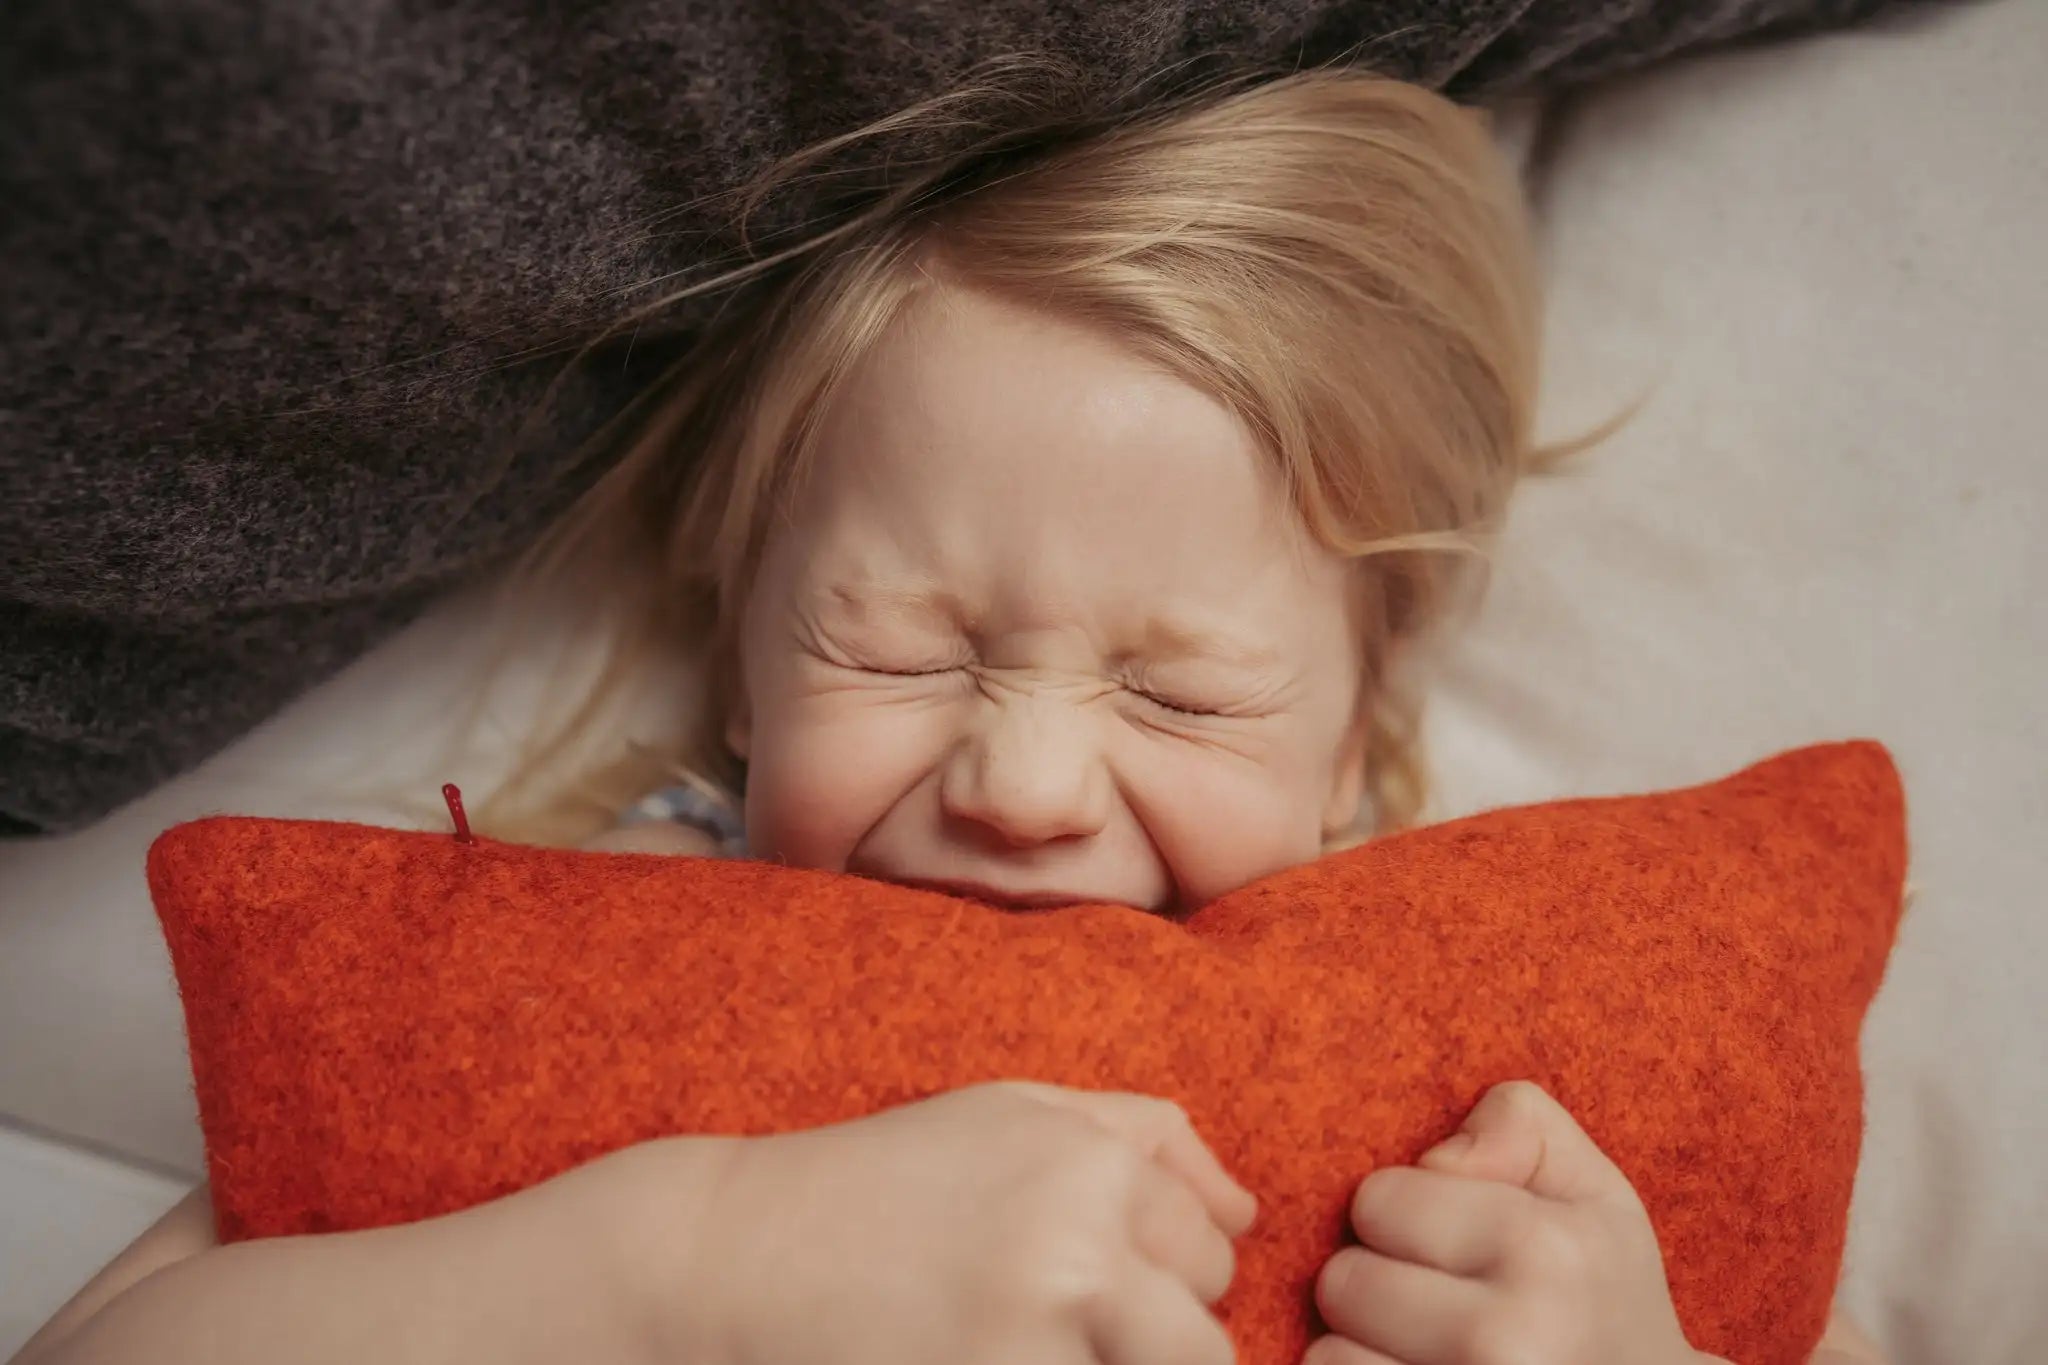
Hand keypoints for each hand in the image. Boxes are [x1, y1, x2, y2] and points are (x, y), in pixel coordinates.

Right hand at [682, 1081, 1257, 1364]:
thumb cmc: (879, 1180)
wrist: (734, 1258)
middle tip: (1051, 1319)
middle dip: (1152, 1340)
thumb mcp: (1010, 1114)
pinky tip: (987, 1356)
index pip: (1215, 1246)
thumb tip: (1248, 1209)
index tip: (1073, 1276)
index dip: (1160, 1274)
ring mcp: (1038, 1339)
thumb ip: (1142, 1134)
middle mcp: (1081, 1245)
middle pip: (1206, 1335)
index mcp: (1091, 1161)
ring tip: (1031, 1338)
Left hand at [1309, 1081, 1706, 1364]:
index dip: (1399, 1215)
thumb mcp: (1590, 1189)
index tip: (1443, 1243)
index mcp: (1544, 1251)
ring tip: (1424, 1348)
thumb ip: (1518, 1123)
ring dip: (1362, 1350)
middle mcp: (1507, 1340)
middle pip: (1341, 1282)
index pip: (1377, 1201)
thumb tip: (1436, 1159)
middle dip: (1374, 1285)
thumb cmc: (1600, 1290)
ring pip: (1329, 1356)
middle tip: (1431, 1303)